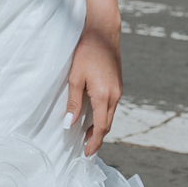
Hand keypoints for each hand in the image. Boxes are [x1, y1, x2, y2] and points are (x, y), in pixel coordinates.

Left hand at [64, 20, 122, 155]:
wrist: (102, 31)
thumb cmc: (86, 51)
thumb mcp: (75, 77)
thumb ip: (74, 102)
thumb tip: (69, 124)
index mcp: (104, 96)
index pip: (100, 128)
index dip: (93, 143)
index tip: (87, 155)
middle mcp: (115, 96)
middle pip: (107, 124)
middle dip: (97, 138)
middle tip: (86, 150)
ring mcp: (118, 89)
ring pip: (110, 115)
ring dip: (100, 127)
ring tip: (87, 135)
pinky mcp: (117, 83)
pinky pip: (111, 105)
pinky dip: (103, 115)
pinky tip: (93, 115)